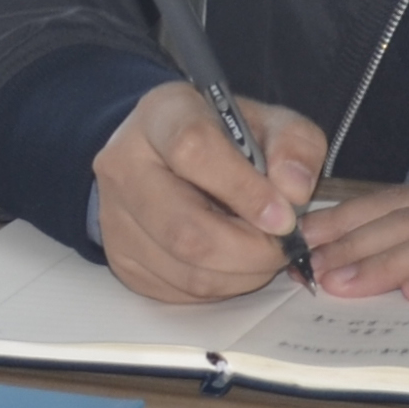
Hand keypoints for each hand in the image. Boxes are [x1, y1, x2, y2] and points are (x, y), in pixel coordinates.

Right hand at [92, 82, 329, 302]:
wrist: (169, 156)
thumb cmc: (223, 139)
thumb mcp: (270, 123)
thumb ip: (294, 145)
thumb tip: (293, 190)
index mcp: (159, 116)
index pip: (193, 150)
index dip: (244, 189)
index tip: (284, 216)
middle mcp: (123, 166)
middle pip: (186, 230)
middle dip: (251, 250)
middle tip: (284, 246)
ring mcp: (114, 217)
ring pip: (187, 270)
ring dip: (242, 273)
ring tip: (261, 251)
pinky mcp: (121, 259)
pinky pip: (181, 291)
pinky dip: (222, 286)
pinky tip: (233, 261)